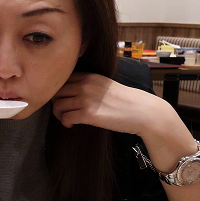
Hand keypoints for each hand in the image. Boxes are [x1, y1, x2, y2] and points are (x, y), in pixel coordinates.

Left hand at [52, 73, 194, 165]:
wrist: (142, 111)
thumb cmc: (125, 100)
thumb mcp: (105, 85)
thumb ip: (89, 84)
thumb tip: (72, 92)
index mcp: (89, 76)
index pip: (62, 80)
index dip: (58, 91)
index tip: (63, 99)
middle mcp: (85, 85)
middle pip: (56, 92)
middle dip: (56, 103)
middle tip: (63, 111)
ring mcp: (86, 99)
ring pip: (58, 105)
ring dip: (59, 114)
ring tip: (67, 118)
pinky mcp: (88, 114)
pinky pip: (66, 117)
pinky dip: (66, 122)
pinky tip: (71, 124)